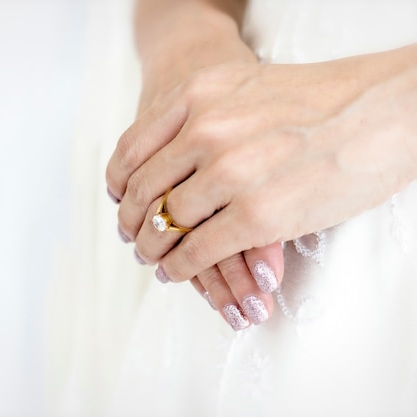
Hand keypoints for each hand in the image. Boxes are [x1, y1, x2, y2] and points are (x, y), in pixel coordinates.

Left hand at [107, 44, 416, 285]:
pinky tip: (174, 271)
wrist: (383, 108)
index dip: (119, 183)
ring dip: (152, 248)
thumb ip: (200, 116)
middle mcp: (206, 131)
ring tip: (151, 258)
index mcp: (197, 95)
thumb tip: (168, 154)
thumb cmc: (317, 99)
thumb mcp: (242, 88)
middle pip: (144, 189)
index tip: (119, 201)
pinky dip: (179, 267)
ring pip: (166, 222)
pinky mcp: (257, 216)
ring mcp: (231, 173)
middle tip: (133, 237)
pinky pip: (197, 250)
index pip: (132, 150)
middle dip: (132, 221)